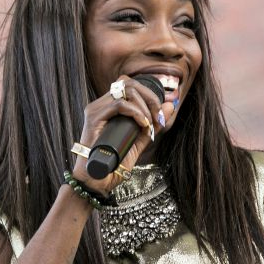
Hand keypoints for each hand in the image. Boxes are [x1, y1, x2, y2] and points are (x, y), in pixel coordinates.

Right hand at [71, 76, 174, 193]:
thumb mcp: (140, 141)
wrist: (98, 181)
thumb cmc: (115, 163)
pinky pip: (119, 105)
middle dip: (150, 97)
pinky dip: (135, 112)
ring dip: (144, 106)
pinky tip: (142, 124)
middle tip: (158, 116)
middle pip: (128, 82)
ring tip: (149, 124)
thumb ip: (153, 124)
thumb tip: (170, 106)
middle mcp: (101, 105)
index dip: (149, 94)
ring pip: (125, 90)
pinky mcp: (93, 118)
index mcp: (109, 107)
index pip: (129, 85)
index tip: (159, 114)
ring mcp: (95, 110)